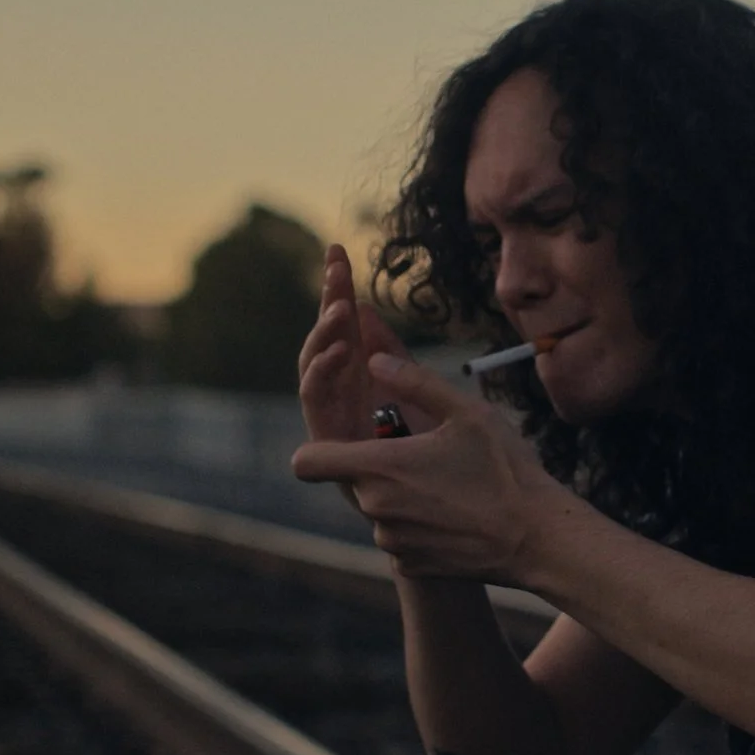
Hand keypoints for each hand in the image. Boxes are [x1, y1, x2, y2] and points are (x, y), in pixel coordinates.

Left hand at [292, 352, 572, 583]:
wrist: (538, 540)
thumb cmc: (505, 470)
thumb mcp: (467, 412)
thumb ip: (414, 380)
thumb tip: (373, 358)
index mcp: (378, 466)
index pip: (307, 461)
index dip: (318, 450)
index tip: (343, 442)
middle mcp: (375, 508)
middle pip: (355, 481)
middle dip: (381, 467)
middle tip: (430, 457)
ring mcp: (391, 542)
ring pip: (380, 510)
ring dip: (402, 497)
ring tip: (452, 487)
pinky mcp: (409, 566)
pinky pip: (400, 538)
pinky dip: (419, 526)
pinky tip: (458, 516)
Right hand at [297, 245, 420, 444]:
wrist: (440, 505)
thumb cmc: (432, 453)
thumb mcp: (418, 391)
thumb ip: (393, 354)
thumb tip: (366, 308)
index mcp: (362, 376)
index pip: (347, 323)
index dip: (339, 287)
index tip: (337, 249)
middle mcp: (342, 391)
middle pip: (327, 337)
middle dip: (330, 299)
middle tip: (336, 265)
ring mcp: (332, 413)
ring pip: (315, 364)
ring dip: (324, 333)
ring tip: (341, 308)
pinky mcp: (328, 436)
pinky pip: (315, 398)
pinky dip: (322, 370)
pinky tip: (340, 349)